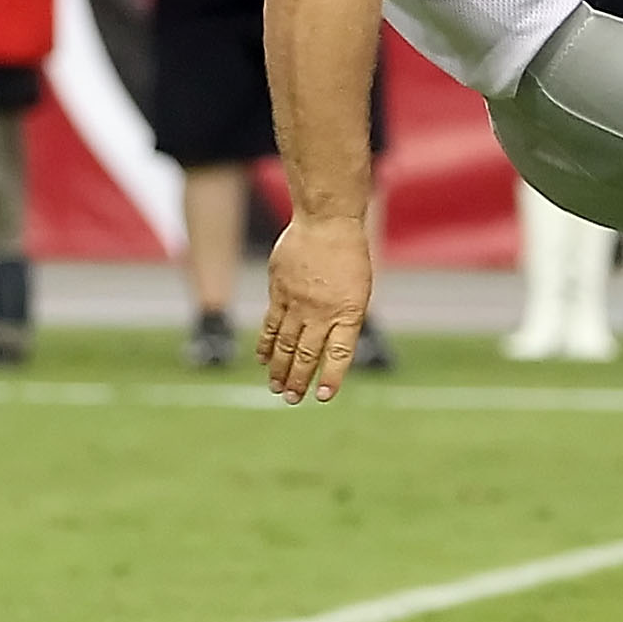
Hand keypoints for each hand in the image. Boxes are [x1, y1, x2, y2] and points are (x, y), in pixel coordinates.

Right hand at [258, 212, 372, 402]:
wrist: (327, 222)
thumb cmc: (349, 256)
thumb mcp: (359, 290)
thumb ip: (345, 320)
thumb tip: (331, 351)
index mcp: (349, 311)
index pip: (339, 353)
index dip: (332, 376)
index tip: (324, 396)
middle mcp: (322, 311)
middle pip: (307, 354)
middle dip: (299, 380)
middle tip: (292, 399)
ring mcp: (298, 302)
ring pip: (285, 344)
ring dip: (280, 369)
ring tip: (277, 389)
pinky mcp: (279, 292)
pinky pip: (271, 325)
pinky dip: (266, 346)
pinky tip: (263, 360)